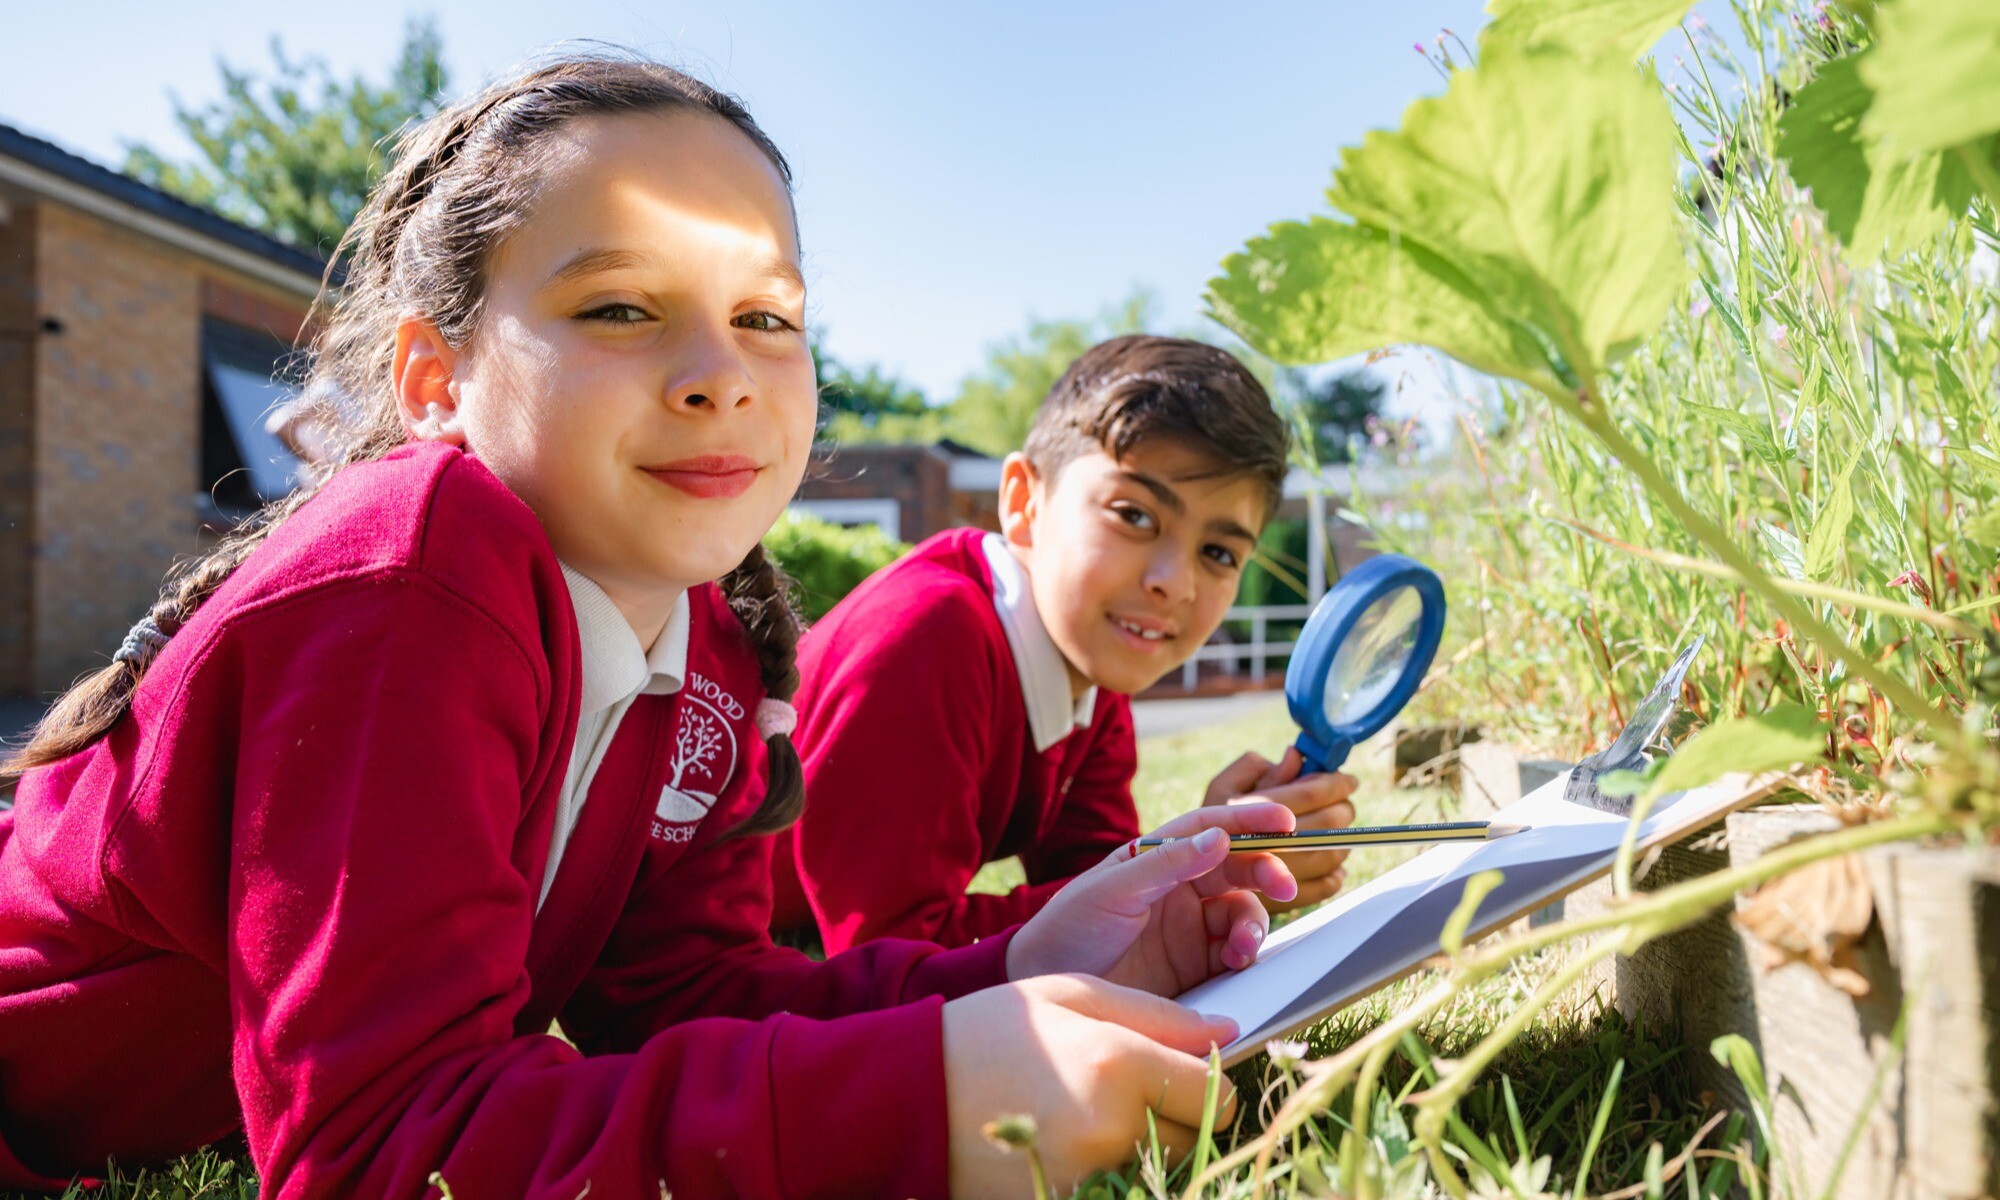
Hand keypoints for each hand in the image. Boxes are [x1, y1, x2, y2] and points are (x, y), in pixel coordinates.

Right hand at [943, 974, 1238, 1199]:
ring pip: (1157, 1167)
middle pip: (1192, 1138)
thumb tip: (1225, 1031)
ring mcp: (1088, 1179)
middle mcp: (1111, 1130)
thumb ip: (1156, 1013)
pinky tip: (1068, 1139)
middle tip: (1128, 1090)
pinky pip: (1119, 1188)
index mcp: (1118, 1066)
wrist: (904, 1097)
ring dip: (1141, 1143)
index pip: (1214, 1095)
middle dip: (1174, 1114)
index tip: (1183, 1071)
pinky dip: (1108, 1169)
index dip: (1208, 1082)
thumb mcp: (1069, 996)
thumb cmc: (987, 1031)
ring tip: (1089, 1112)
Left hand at [1007, 801, 1297, 995]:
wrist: (1046, 984)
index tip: (1285, 820)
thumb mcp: (1112, 890)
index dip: (1250, 820)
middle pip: (1238, 869)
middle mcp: (1180, 887)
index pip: (1211, 828)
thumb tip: (1219, 837)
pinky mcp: (1195, 967)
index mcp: (1158, 857)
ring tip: (1241, 946)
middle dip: (1266, 873)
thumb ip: (1166, 864)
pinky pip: (1235, 954)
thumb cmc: (1070, 926)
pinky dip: (1245, 955)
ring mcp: (1190, 927)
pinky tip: (1236, 962)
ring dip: (1253, 923)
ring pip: (1243, 913)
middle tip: (1283, 888)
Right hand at [1204, 747, 1357, 913]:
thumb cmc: (1207, 828)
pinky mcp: (1280, 907)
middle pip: (1324, 825)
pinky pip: (1326, 887)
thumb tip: (1295, 758)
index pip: (1306, 794)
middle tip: (1344, 802)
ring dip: (1340, 840)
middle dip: (1341, 808)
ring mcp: (1270, 882)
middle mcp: (1258, 848)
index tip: (1347, 780)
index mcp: (1241, 813)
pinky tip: (1327, 862)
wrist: (1182, 881)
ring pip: (1330, 856)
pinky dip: (1335, 873)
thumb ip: (1257, 769)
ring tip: (1335, 830)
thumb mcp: (1222, 788)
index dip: (1333, 784)